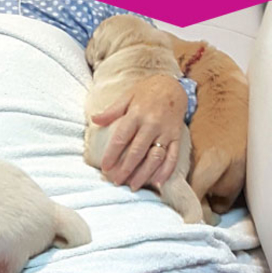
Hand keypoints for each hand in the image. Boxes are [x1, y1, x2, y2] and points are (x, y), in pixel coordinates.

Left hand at [91, 75, 186, 190]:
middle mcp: (152, 124)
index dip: (112, 154)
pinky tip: (157, 182)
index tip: (105, 168)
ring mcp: (166, 131)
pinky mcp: (177, 137)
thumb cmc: (146, 92)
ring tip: (133, 186)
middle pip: (138, 151)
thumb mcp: (127, 96)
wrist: (173, 86)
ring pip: (155, 156)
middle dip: (126, 168)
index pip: (122, 137)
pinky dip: (166, 170)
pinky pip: (173, 156)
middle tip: (116, 181)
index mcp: (137, 114)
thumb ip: (111, 111)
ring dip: (144, 173)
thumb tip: (94, 120)